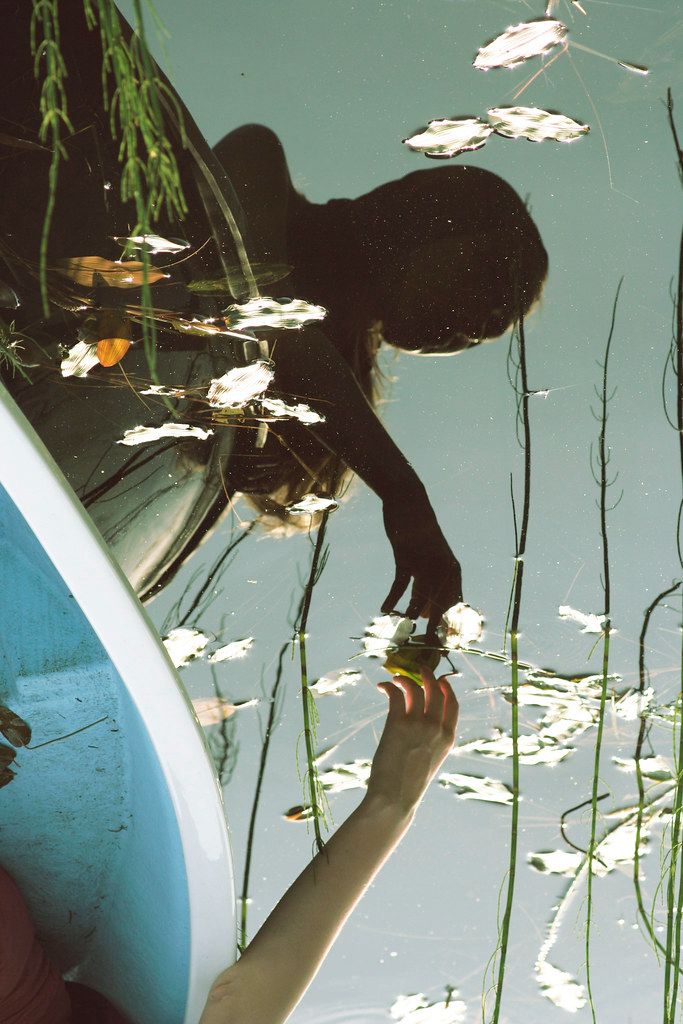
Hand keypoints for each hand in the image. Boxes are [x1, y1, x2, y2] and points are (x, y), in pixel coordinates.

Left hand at [365, 666, 458, 816]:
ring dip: (405, 679)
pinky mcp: (398, 723)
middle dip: (427, 675)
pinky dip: (389, 686)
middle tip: (419, 669)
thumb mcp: (431, 760)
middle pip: (435, 690)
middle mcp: (436, 728)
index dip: (447, 688)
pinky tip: (383, 686)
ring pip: (416, 688)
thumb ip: (432, 739)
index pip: (453, 704)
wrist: (395, 798)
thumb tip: (423, 719)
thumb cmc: (410, 783)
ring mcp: (418, 724)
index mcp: (448, 738)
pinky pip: (396, 695)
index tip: (440, 680)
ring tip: (396, 679)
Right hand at [381, 497, 462, 635]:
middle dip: (432, 632)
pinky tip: (385, 609)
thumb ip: (430, 587)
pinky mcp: (407, 558)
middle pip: (440, 609)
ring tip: (402, 632)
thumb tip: (427, 614)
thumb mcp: (431, 562)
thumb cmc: (421, 537)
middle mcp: (444, 571)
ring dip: (410, 616)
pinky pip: (400, 585)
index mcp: (454, 573)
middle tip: (425, 651)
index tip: (443, 648)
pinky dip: (392, 598)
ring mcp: (425, 564)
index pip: (455, 608)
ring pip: (419, 599)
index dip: (450, 629)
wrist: (410, 505)